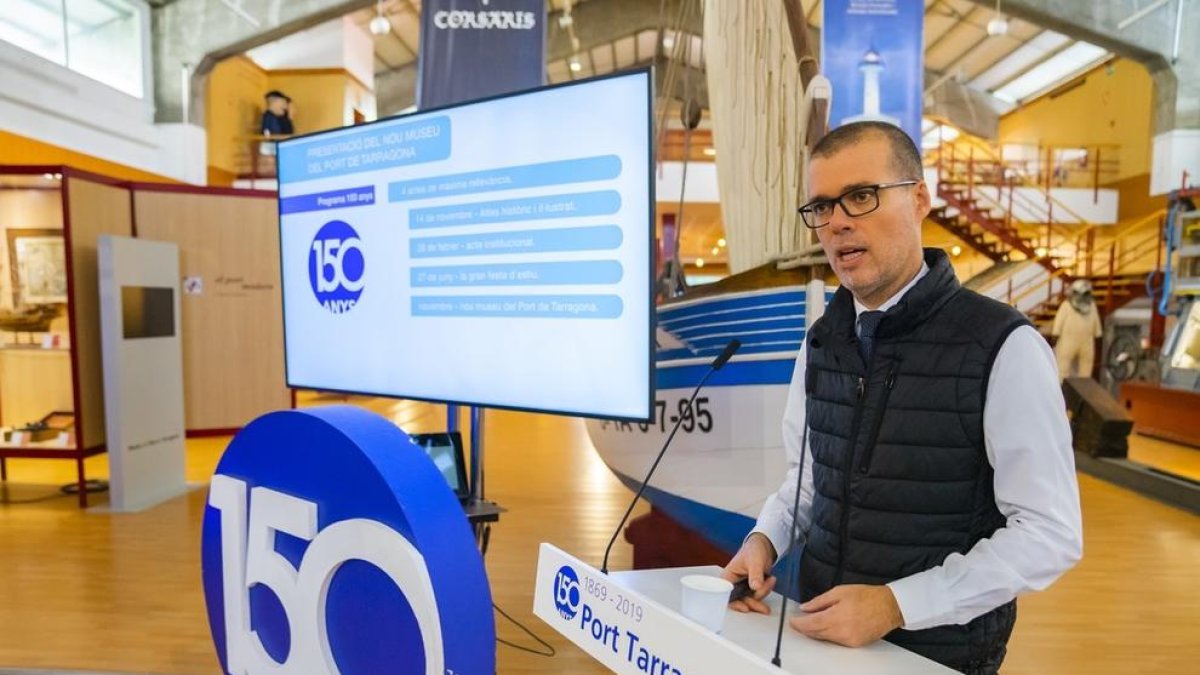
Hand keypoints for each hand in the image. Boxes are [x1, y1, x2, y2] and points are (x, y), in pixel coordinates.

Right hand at [721, 533, 776, 614]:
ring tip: (770, 579)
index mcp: (728, 577)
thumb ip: (755, 574)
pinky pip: (759, 595)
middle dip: (754, 602)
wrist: (764, 547)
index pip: (727, 595)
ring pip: (752, 599)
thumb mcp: (754, 561)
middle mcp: (734, 584)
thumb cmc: (753, 550)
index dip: (735, 603)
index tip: (745, 607)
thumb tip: (755, 587)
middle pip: (741, 600)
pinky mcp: (752, 588)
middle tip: (764, 607)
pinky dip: (766, 590)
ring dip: (763, 592)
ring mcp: (744, 587)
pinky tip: (770, 580)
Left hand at [789, 584, 903, 647]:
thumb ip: (820, 601)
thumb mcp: (839, 591)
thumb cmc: (866, 596)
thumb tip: (805, 608)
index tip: (792, 621)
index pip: (811, 624)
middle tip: (798, 623)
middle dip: (805, 629)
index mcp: (836, 616)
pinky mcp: (855, 644)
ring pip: (825, 639)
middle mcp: (842, 631)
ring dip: (816, 632)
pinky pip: (836, 641)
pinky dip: (828, 635)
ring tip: (811, 623)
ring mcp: (849, 640)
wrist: (889, 606)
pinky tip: (827, 627)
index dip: (799, 624)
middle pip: (816, 634)